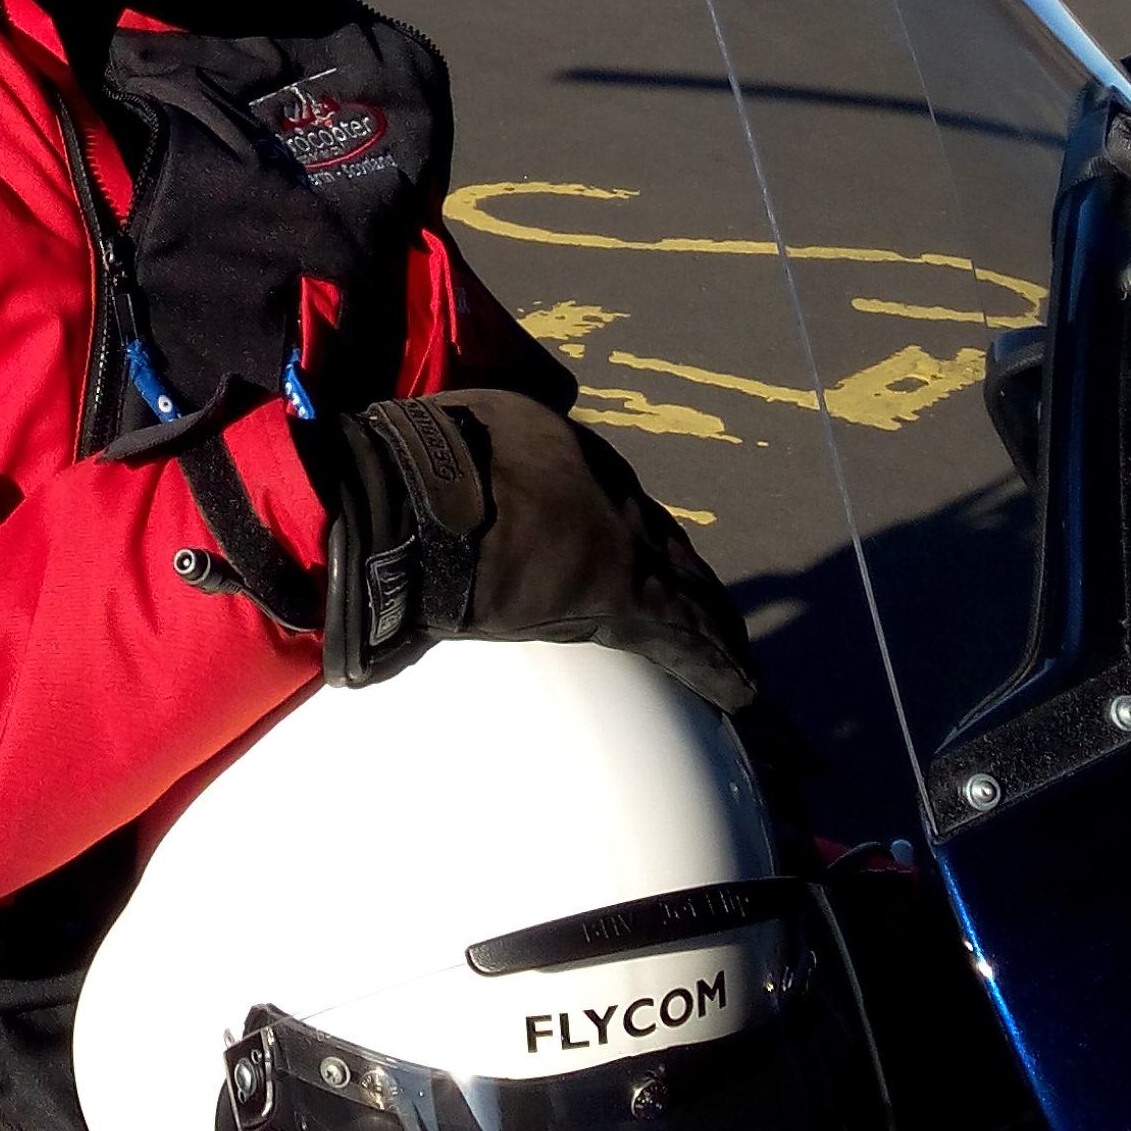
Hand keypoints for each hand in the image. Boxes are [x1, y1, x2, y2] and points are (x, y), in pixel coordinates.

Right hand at [314, 387, 755, 712]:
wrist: (405, 497)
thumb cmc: (395, 481)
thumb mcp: (431, 453)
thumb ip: (445, 484)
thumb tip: (420, 517)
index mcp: (552, 441)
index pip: (607, 497)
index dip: (627, 535)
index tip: (637, 564)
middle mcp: (598, 477)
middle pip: (658, 536)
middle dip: (682, 577)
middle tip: (708, 616)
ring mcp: (616, 529)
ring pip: (683, 581)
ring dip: (709, 622)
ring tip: (733, 660)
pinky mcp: (622, 587)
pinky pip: (684, 629)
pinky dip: (713, 660)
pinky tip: (736, 689)